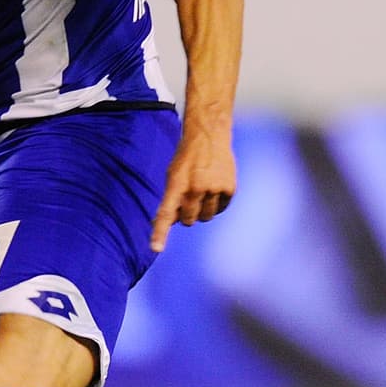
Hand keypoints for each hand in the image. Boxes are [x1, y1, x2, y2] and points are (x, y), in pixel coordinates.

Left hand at [150, 124, 235, 251]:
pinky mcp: (229, 189)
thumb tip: (171, 223)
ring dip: (202, 211)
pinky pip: (221, 209)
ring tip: (201, 192)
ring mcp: (214, 189)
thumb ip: (171, 199)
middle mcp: (195, 188)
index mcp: (176, 184)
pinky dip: (216, 204)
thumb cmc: (186, 160)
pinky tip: (214, 189)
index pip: (165, 213)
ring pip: (205, 217)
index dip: (160, 232)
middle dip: (186, 215)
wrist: (209, 138)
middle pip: (188, 220)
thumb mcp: (173, 176)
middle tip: (188, 199)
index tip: (155, 249)